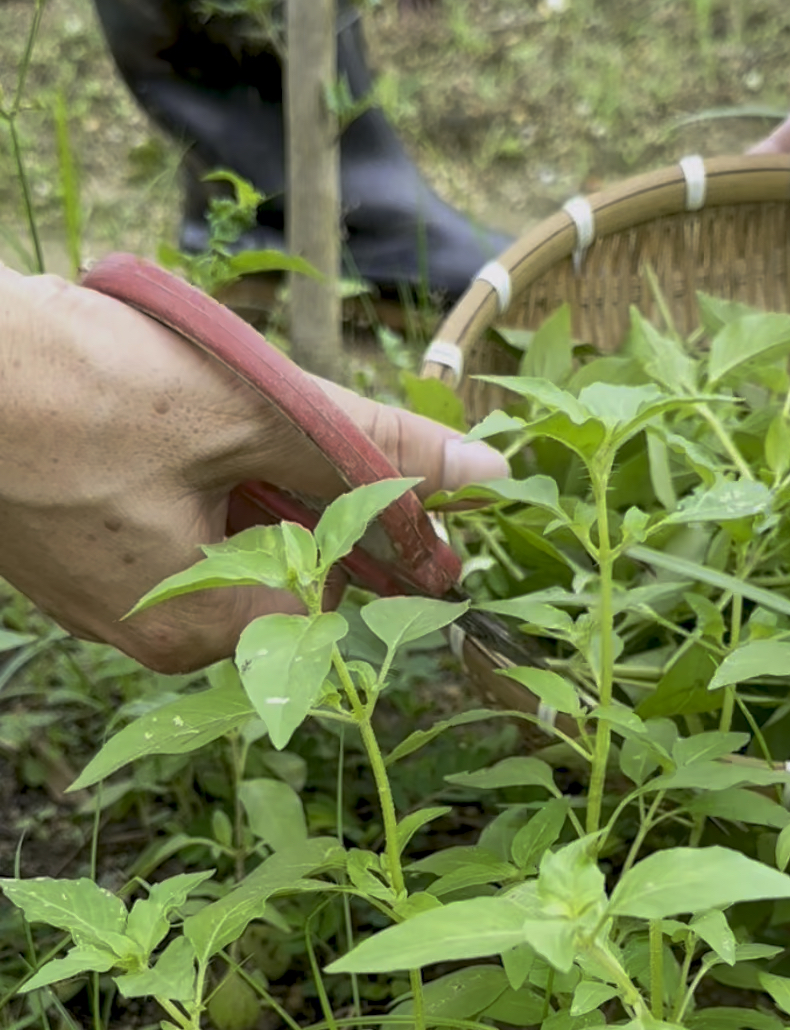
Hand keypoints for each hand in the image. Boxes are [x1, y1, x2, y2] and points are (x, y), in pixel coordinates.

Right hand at [0, 265, 505, 672]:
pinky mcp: (63, 556)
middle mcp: (151, 638)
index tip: (359, 457)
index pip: (334, 598)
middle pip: (274, 569)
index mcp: (204, 629)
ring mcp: (98, 600)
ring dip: (226, 472)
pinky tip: (134, 419)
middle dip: (284, 488)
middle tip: (246, 411)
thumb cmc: (80, 391)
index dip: (365, 525)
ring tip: (174, 409)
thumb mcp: (251, 412)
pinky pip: (152, 522)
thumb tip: (486, 473)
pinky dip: (169, 473)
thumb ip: (369, 450)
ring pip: (211, 537)